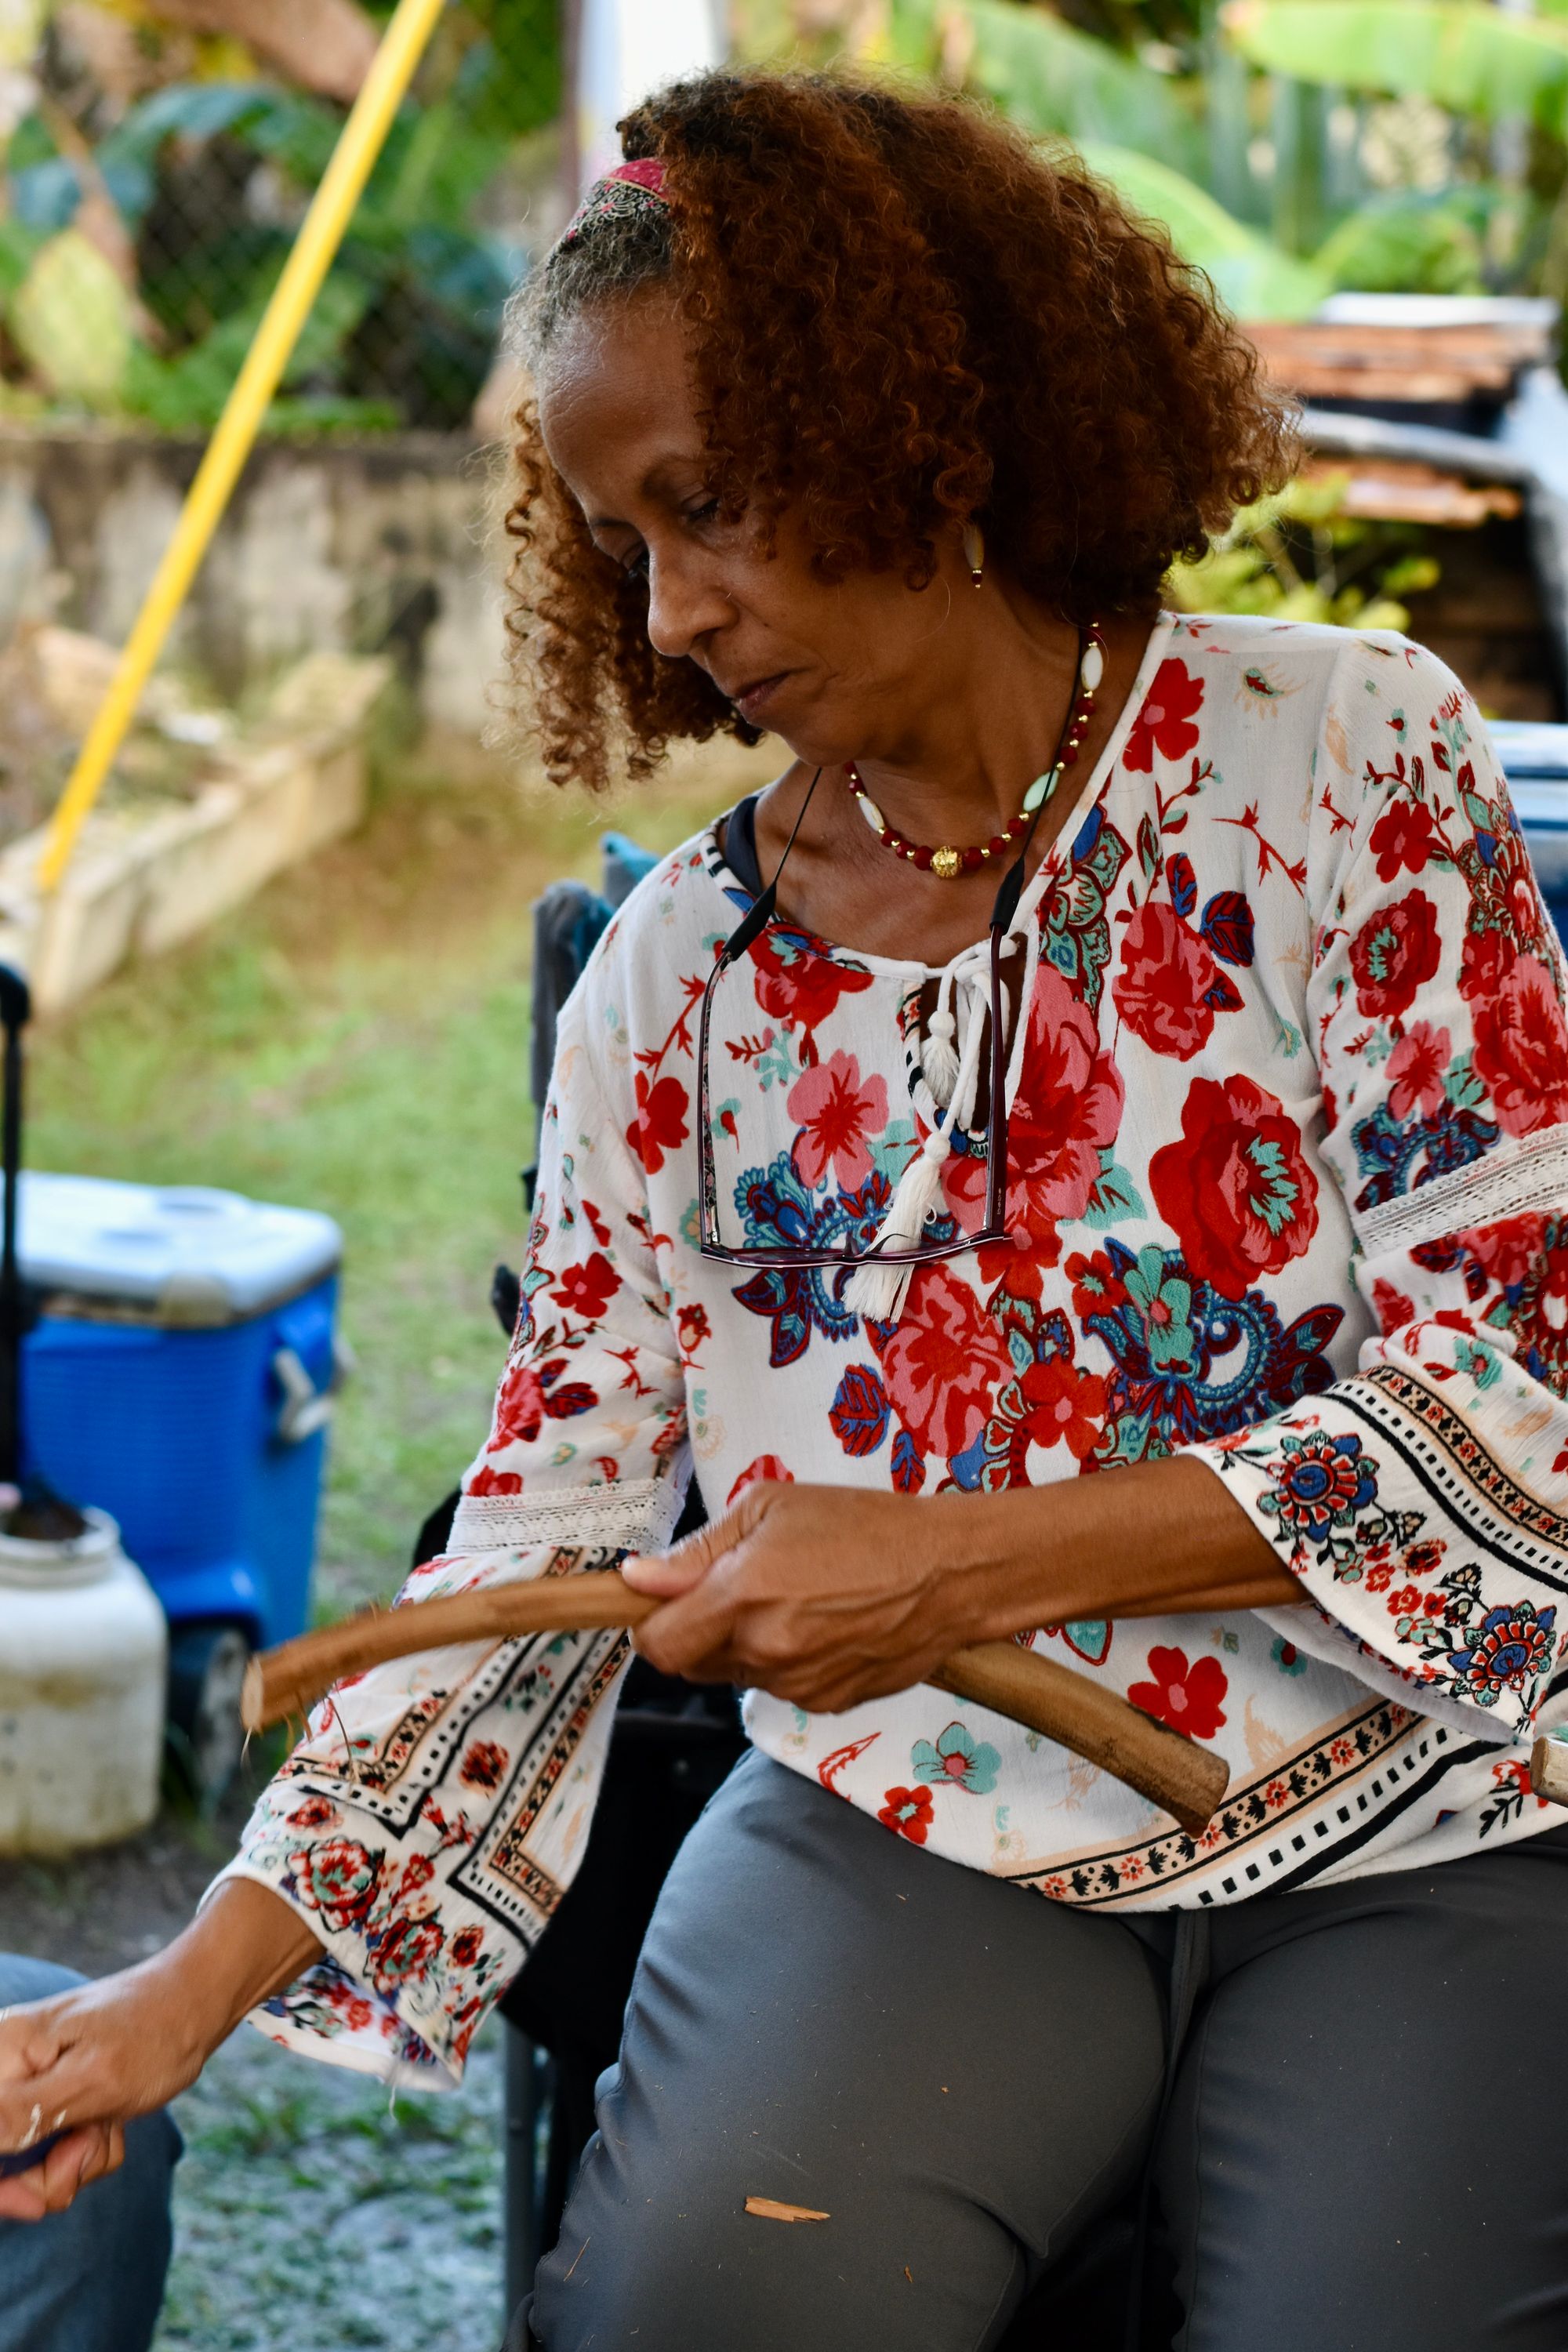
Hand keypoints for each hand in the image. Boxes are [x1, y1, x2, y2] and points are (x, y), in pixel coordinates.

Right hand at [0, 1880, 321, 2221]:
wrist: (194, 2006)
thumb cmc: (151, 2033)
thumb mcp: (91, 2079)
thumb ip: (26, 2111)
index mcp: (2, 2058)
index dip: (1, 2187)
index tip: (37, 2199)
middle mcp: (6, 2072)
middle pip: (3, 2163)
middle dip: (48, 2172)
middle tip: (91, 2142)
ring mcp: (29, 2089)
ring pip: (32, 2166)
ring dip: (77, 2159)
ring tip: (108, 2122)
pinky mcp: (52, 2102)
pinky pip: (57, 2156)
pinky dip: (89, 2151)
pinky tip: (112, 2122)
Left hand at [622, 1481, 980, 1712]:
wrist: (949, 1572)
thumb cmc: (864, 1525)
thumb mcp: (771, 1506)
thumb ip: (699, 1550)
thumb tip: (638, 1579)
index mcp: (743, 1596)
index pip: (659, 1645)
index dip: (651, 1625)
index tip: (662, 1603)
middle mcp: (765, 1650)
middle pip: (693, 1664)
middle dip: (699, 1630)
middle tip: (738, 1588)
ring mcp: (799, 1684)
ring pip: (738, 1675)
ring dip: (745, 1646)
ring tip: (794, 1599)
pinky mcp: (829, 1703)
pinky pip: (783, 1686)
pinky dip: (787, 1662)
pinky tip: (822, 1625)